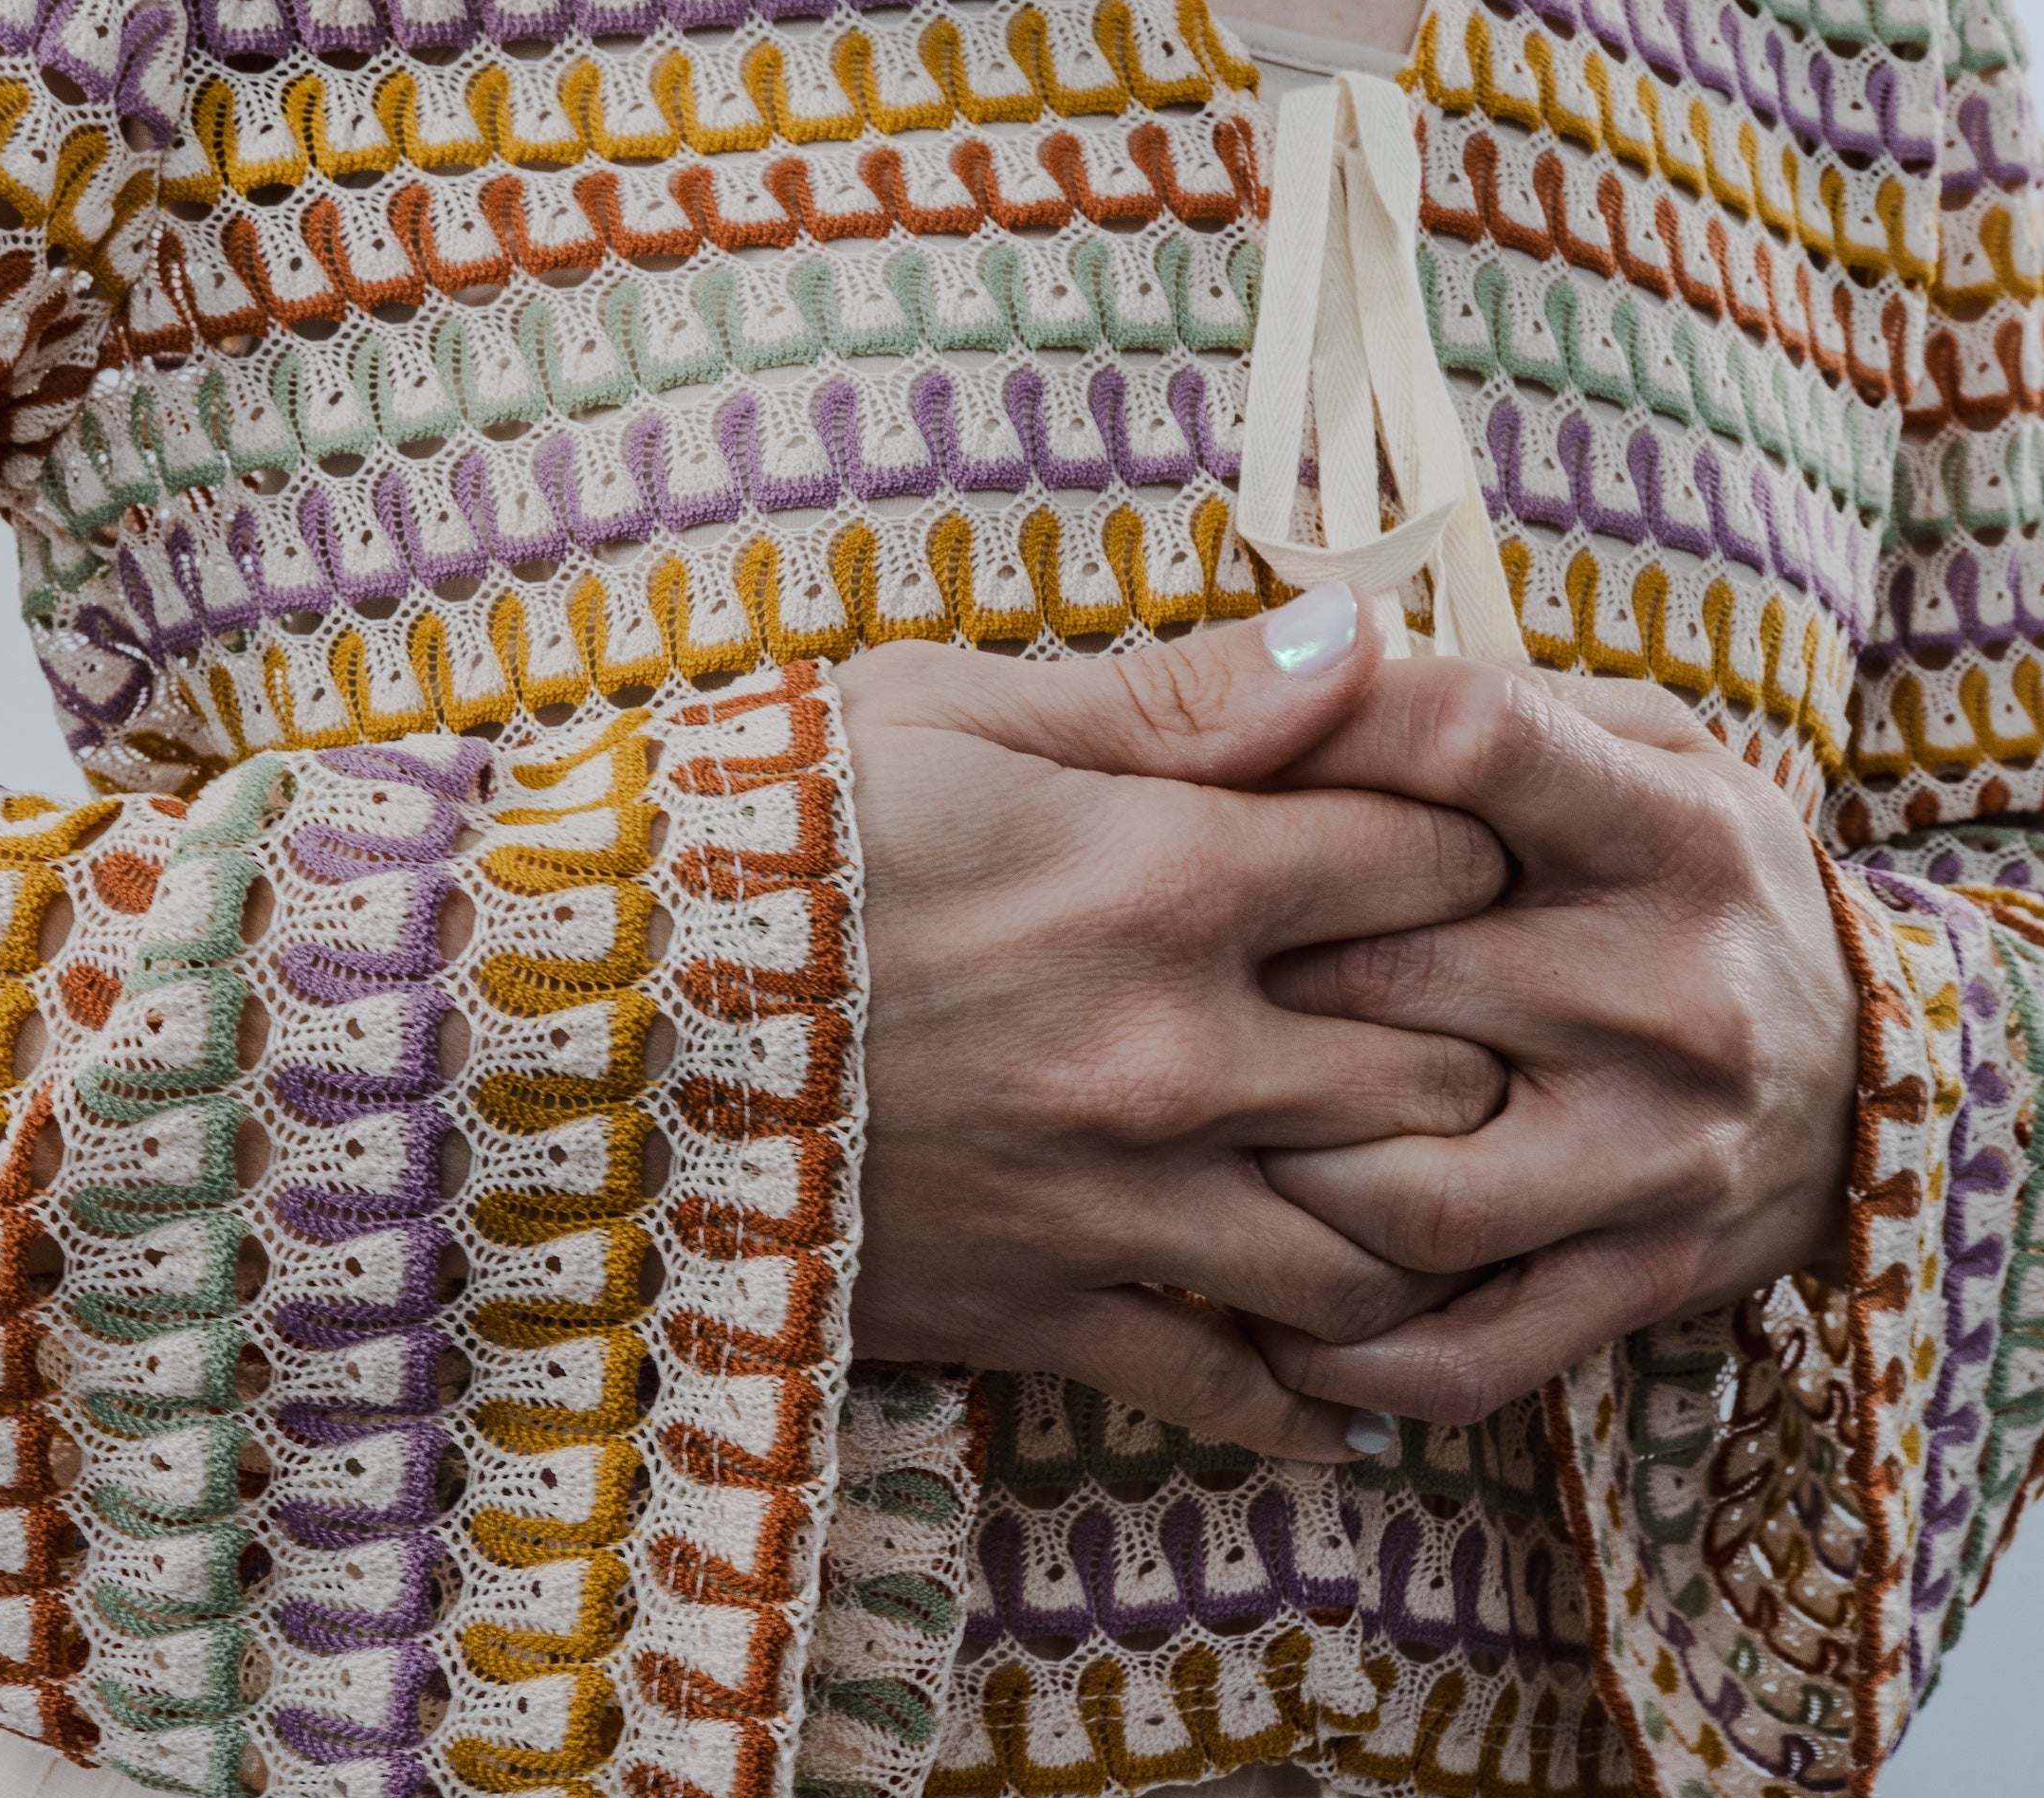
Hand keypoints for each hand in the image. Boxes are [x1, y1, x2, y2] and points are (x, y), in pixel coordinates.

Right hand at [833, 584, 1510, 1459]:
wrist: (567, 1027)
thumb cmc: (756, 835)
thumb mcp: (952, 712)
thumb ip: (1179, 695)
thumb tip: (1365, 636)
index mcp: (1167, 877)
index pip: (1437, 858)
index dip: (1472, 845)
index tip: (1454, 850)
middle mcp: (1174, 1054)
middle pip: (1445, 1070)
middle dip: (1476, 1042)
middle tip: (1467, 1024)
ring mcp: (1114, 1203)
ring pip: (1371, 1256)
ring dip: (1422, 1225)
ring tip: (1432, 1197)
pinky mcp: (1036, 1313)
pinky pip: (1222, 1390)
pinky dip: (1304, 1407)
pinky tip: (1349, 1403)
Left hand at [1244, 662, 1862, 1432]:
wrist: (1879, 1074)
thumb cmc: (1696, 884)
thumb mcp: (1648, 752)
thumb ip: (1495, 707)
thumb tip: (1307, 650)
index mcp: (1672, 826)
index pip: (1479, 743)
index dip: (1321, 738)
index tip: (1203, 762)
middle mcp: (1679, 993)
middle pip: (1394, 979)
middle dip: (1248, 979)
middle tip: (1158, 977)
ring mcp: (1666, 1155)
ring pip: (1406, 1192)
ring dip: (1274, 1172)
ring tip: (1197, 1137)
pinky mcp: (1650, 1280)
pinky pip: (1470, 1348)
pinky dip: (1349, 1348)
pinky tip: (1265, 1312)